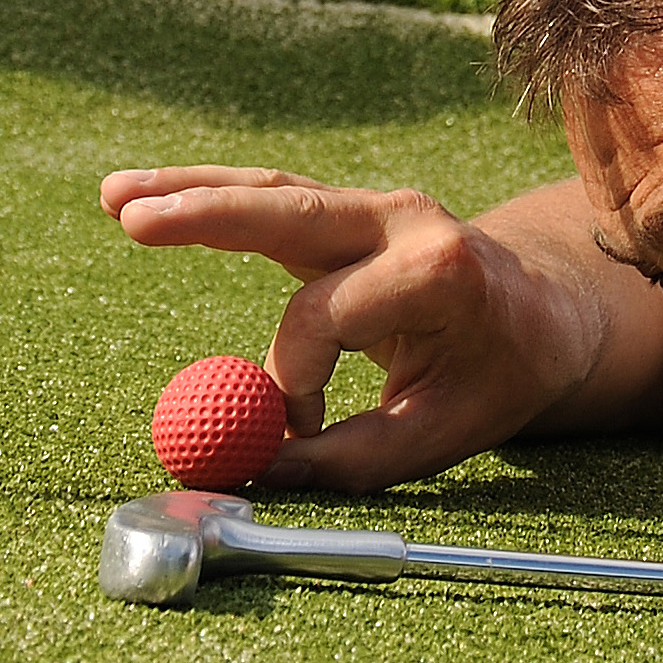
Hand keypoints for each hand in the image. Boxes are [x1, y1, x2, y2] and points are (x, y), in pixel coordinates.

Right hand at [97, 165, 630, 491]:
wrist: (548, 314)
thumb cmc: (499, 376)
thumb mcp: (442, 434)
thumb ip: (349, 458)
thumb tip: (256, 471)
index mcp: (439, 271)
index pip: (331, 315)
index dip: (295, 380)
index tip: (296, 431)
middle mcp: (405, 219)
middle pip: (293, 209)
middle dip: (209, 213)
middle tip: (133, 219)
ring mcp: (375, 206)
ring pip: (272, 191)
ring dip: (191, 192)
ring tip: (114, 196)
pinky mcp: (347, 213)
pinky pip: (273, 200)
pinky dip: (211, 195)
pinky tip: (146, 191)